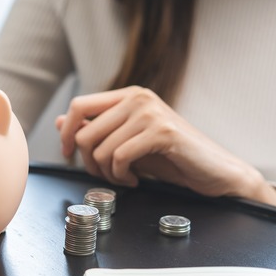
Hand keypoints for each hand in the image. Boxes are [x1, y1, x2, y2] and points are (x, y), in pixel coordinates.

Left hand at [55, 86, 275, 205]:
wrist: (215, 172)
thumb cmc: (171, 157)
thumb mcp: (126, 142)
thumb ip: (96, 130)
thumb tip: (60, 122)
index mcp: (128, 95)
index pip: (78, 106)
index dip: (67, 133)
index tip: (69, 155)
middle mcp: (137, 97)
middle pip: (86, 132)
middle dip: (88, 162)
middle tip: (105, 176)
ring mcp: (150, 112)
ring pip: (101, 148)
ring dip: (106, 173)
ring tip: (124, 179)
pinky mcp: (162, 131)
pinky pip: (119, 158)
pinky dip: (121, 176)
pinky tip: (135, 180)